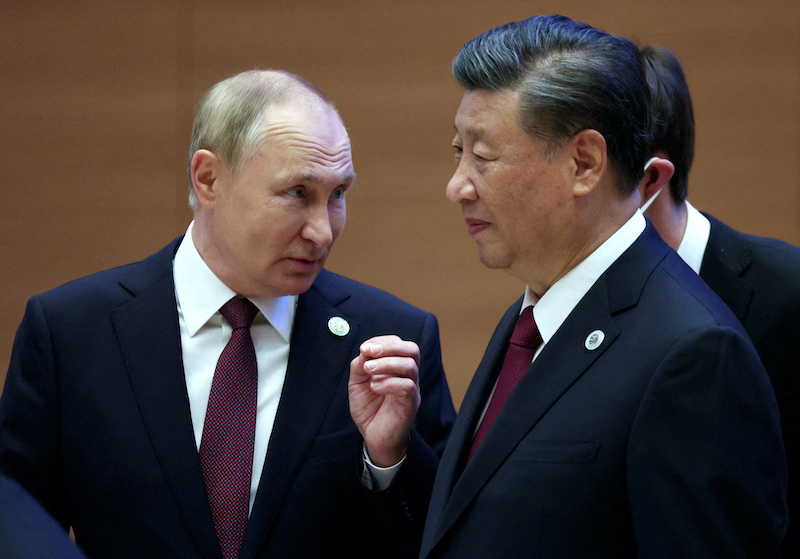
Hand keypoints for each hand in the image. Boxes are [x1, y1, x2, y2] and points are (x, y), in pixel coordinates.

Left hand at [349, 335, 420, 466]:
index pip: (399, 343)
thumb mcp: (358, 382)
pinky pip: (407, 386)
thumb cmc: (369, 408)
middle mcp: (408, 375)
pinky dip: (388, 383)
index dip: (381, 341)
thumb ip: (360, 365)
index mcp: (397, 367)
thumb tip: (365, 350)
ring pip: (410, 366)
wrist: (373, 436)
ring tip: (368, 370)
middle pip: (412, 349)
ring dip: (386, 363)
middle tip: (369, 351)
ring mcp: (412, 389)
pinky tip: (374, 387)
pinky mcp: (410, 403)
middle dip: (389, 346)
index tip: (364, 348)